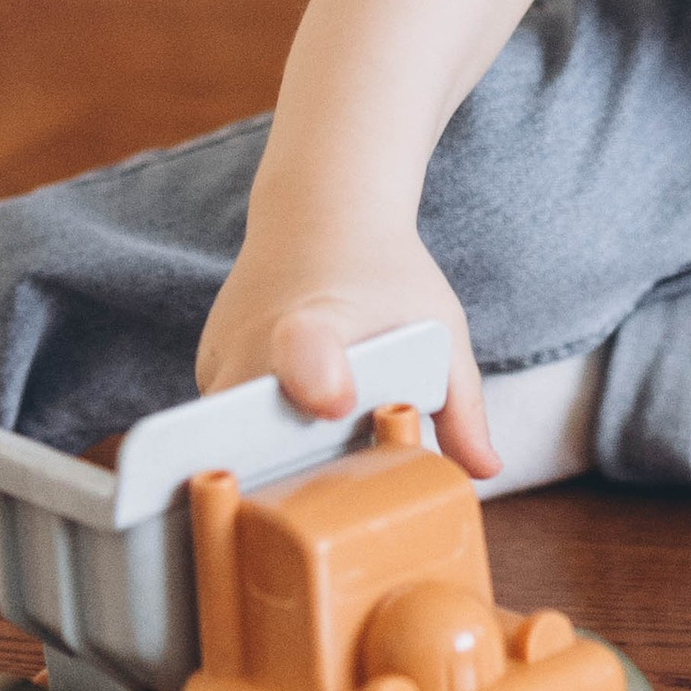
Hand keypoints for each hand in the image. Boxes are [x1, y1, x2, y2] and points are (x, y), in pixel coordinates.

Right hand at [196, 232, 497, 480]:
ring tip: (319, 443)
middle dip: (297, 471)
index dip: (316, 377)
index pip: (305, 349)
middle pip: (260, 433)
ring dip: (275, 458)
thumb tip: (485, 471)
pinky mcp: (204, 368)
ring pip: (236, 440)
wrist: (319, 212)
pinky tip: (294, 422)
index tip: (337, 402)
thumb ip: (460, 402)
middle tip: (339, 479)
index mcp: (320, 322)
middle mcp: (256, 340)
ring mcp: (222, 356)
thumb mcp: (437, 326)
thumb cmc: (386, 276)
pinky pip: (223, 426)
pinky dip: (256, 437)